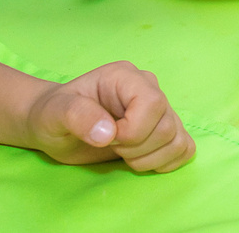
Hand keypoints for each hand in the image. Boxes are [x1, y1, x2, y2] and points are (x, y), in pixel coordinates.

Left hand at [22, 61, 194, 172]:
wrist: (55, 127)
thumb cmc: (53, 116)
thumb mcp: (55, 114)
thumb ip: (78, 116)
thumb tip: (108, 133)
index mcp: (125, 77)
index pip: (153, 103)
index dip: (134, 131)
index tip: (108, 139)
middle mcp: (148, 88)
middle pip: (167, 126)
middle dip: (137, 149)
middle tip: (111, 147)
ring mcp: (160, 110)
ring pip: (178, 140)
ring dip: (150, 159)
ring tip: (122, 154)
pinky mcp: (164, 131)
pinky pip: (185, 149)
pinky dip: (165, 162)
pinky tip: (140, 159)